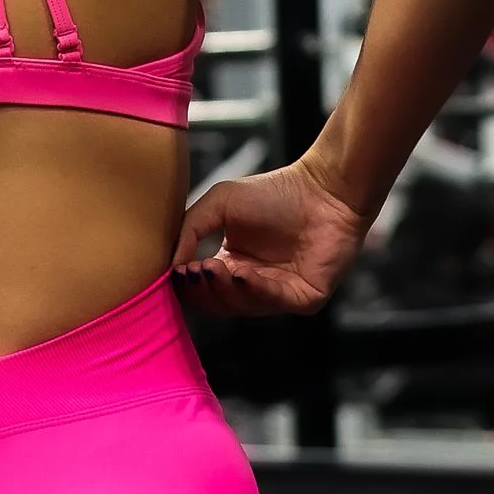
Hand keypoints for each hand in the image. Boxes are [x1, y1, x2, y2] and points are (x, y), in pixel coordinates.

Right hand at [173, 154, 367, 316]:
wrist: (324, 188)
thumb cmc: (275, 192)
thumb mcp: (220, 203)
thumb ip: (190, 228)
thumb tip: (169, 266)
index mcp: (233, 265)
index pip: (202, 288)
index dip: (186, 284)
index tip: (175, 271)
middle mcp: (254, 284)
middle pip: (217, 302)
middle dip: (202, 289)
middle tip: (193, 270)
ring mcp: (279, 294)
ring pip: (242, 306)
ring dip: (225, 289)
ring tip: (212, 267)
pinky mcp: (304, 299)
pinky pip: (274, 302)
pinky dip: (256, 290)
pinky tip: (242, 273)